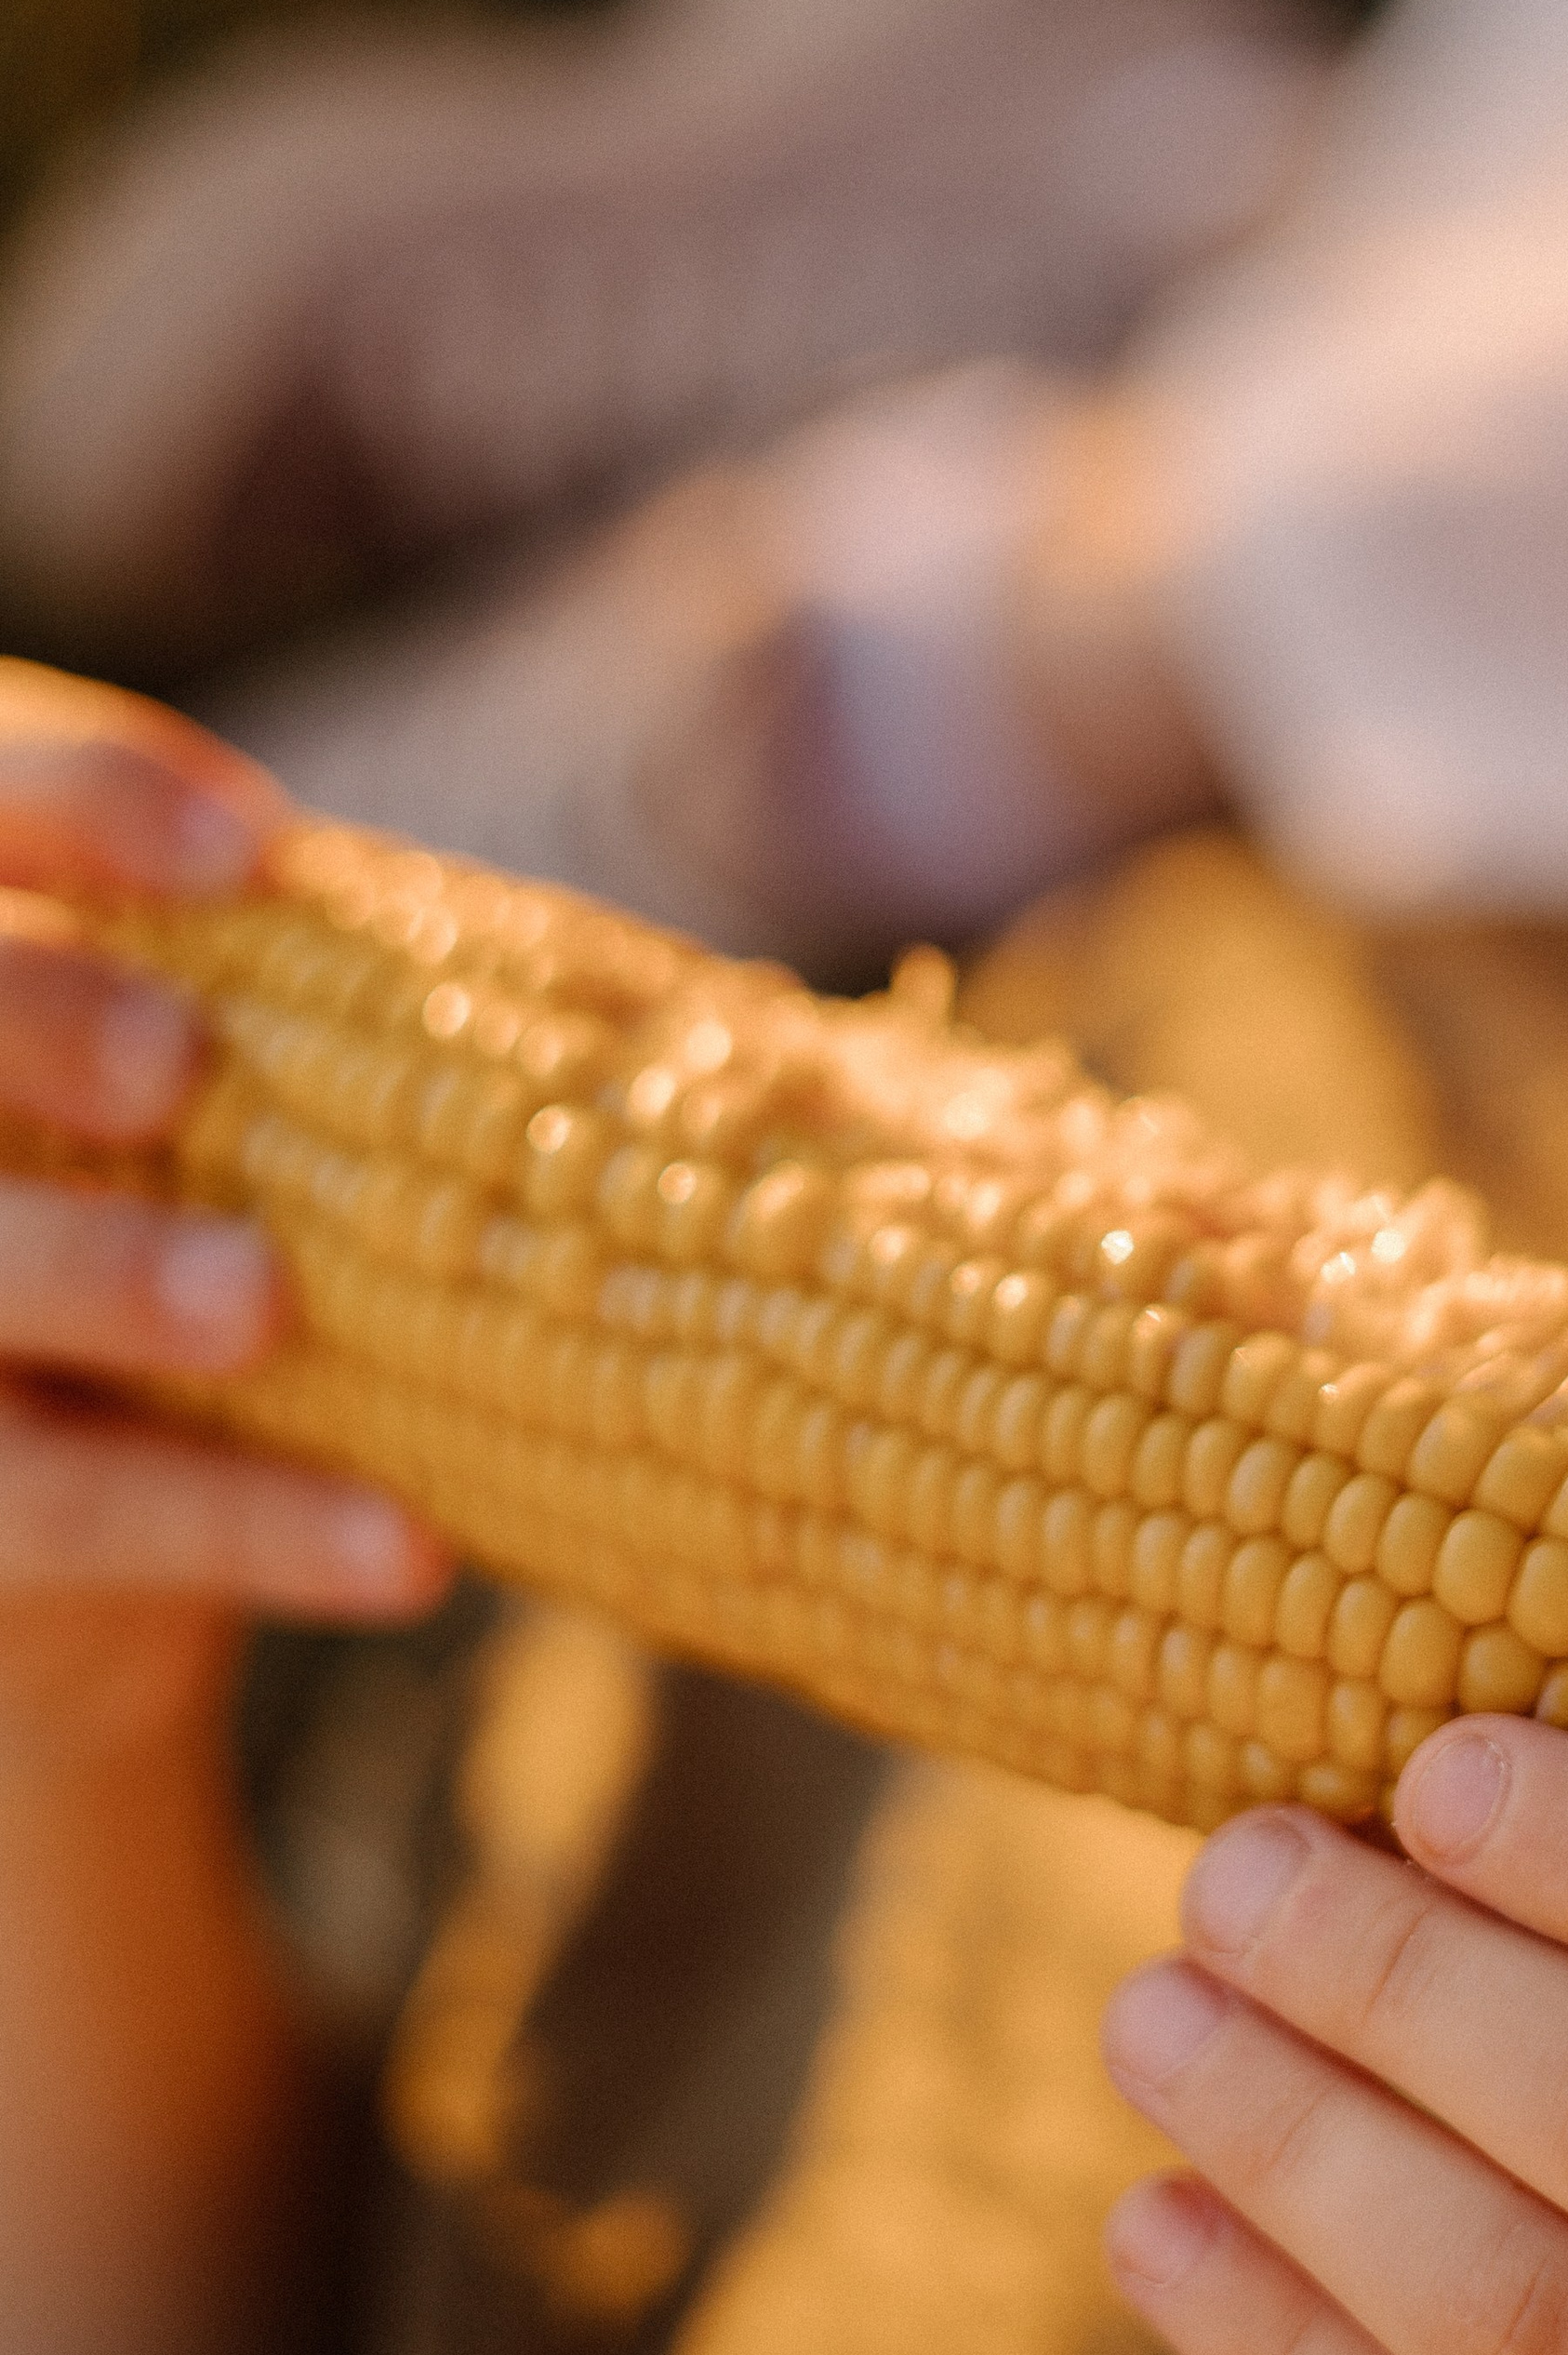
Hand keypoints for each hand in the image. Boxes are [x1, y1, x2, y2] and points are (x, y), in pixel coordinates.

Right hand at [0, 660, 447, 1778]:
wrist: (135, 1509)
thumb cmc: (248, 1209)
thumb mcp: (280, 1097)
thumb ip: (368, 1017)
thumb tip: (710, 1024)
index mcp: (6, 939)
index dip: (86, 802)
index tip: (252, 853)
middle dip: (31, 1017)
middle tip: (173, 1061)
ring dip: (101, 1274)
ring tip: (257, 1304)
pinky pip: (63, 1515)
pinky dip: (247, 1527)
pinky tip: (411, 1552)